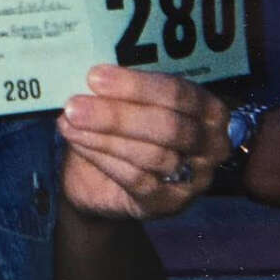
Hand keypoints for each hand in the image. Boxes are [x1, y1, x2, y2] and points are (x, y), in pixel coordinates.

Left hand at [59, 64, 229, 219]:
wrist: (100, 178)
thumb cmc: (118, 127)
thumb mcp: (121, 100)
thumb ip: (116, 87)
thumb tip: (92, 76)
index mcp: (206, 108)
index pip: (177, 92)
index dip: (134, 85)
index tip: (94, 78)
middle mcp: (211, 144)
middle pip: (168, 126)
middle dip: (117, 115)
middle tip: (74, 106)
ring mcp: (195, 179)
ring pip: (152, 154)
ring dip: (103, 136)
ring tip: (69, 121)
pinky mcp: (170, 203)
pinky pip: (137, 179)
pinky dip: (102, 157)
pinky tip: (77, 141)